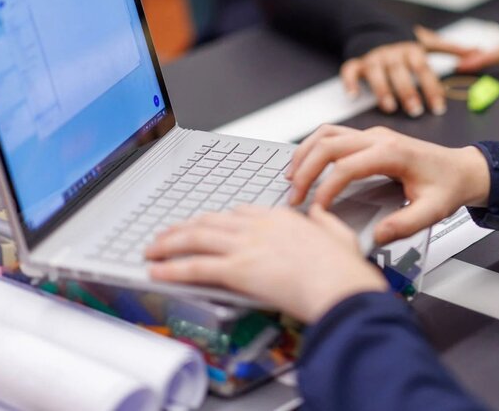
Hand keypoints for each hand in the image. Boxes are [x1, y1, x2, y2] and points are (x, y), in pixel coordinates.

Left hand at [146, 205, 387, 323]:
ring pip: (196, 239)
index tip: (206, 225)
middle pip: (211, 221)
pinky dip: (172, 269)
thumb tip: (320, 213)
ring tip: (152, 251)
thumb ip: (325, 222)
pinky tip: (158, 272)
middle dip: (183, 228)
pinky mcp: (238, 269)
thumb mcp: (341, 234)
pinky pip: (196, 266)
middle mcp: (260, 226)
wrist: (342, 286)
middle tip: (167, 235)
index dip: (217, 219)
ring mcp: (247, 246)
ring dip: (169, 245)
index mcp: (283, 217)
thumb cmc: (346, 270)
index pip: (241, 212)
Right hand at [287, 124, 490, 244]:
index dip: (327, 188)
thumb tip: (378, 236)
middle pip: (329, 144)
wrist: (462, 169)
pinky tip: (306, 165)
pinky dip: (314, 148)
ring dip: (305, 153)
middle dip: (306, 170)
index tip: (317, 209)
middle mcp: (379, 138)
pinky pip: (334, 135)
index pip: (347, 166)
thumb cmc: (448, 186)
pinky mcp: (369, 138)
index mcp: (392, 153)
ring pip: (327, 134)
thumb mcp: (433, 211)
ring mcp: (372, 135)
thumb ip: (405, 224)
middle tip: (294, 197)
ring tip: (291, 179)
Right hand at [341, 40, 464, 117]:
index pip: (424, 69)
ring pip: (376, 73)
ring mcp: (373, 58)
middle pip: (401, 72)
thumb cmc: (406, 44)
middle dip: (408, 91)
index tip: (439, 108)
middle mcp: (392, 53)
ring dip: (382, 90)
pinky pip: (350, 71)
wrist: (375, 29)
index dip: (431, 88)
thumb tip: (477, 52)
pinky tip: (353, 96)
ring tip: (390, 107)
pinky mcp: (356, 62)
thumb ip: (451, 49)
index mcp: (412, 50)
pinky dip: (350, 83)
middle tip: (416, 111)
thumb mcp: (428, 43)